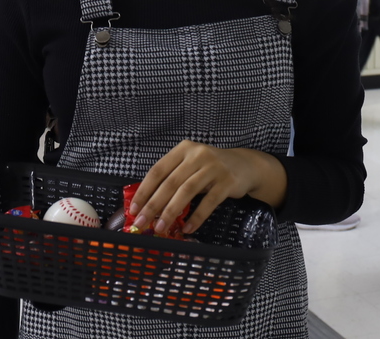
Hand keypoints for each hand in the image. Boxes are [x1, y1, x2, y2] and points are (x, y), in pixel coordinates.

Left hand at [129, 140, 285, 235]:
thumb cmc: (210, 168)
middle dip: (153, 205)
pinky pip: (208, 202)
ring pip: (186, 192)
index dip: (144, 190)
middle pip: (170, 182)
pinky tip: (187, 228)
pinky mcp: (227, 182)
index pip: (158, 170)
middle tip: (141, 222)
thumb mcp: (191, 165)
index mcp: (183, 149)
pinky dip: (196, 217)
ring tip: (160, 228)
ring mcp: (213, 168)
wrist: (245, 165)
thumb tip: (147, 204)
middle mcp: (197, 155)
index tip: (134, 208)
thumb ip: (172, 177)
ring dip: (171, 212)